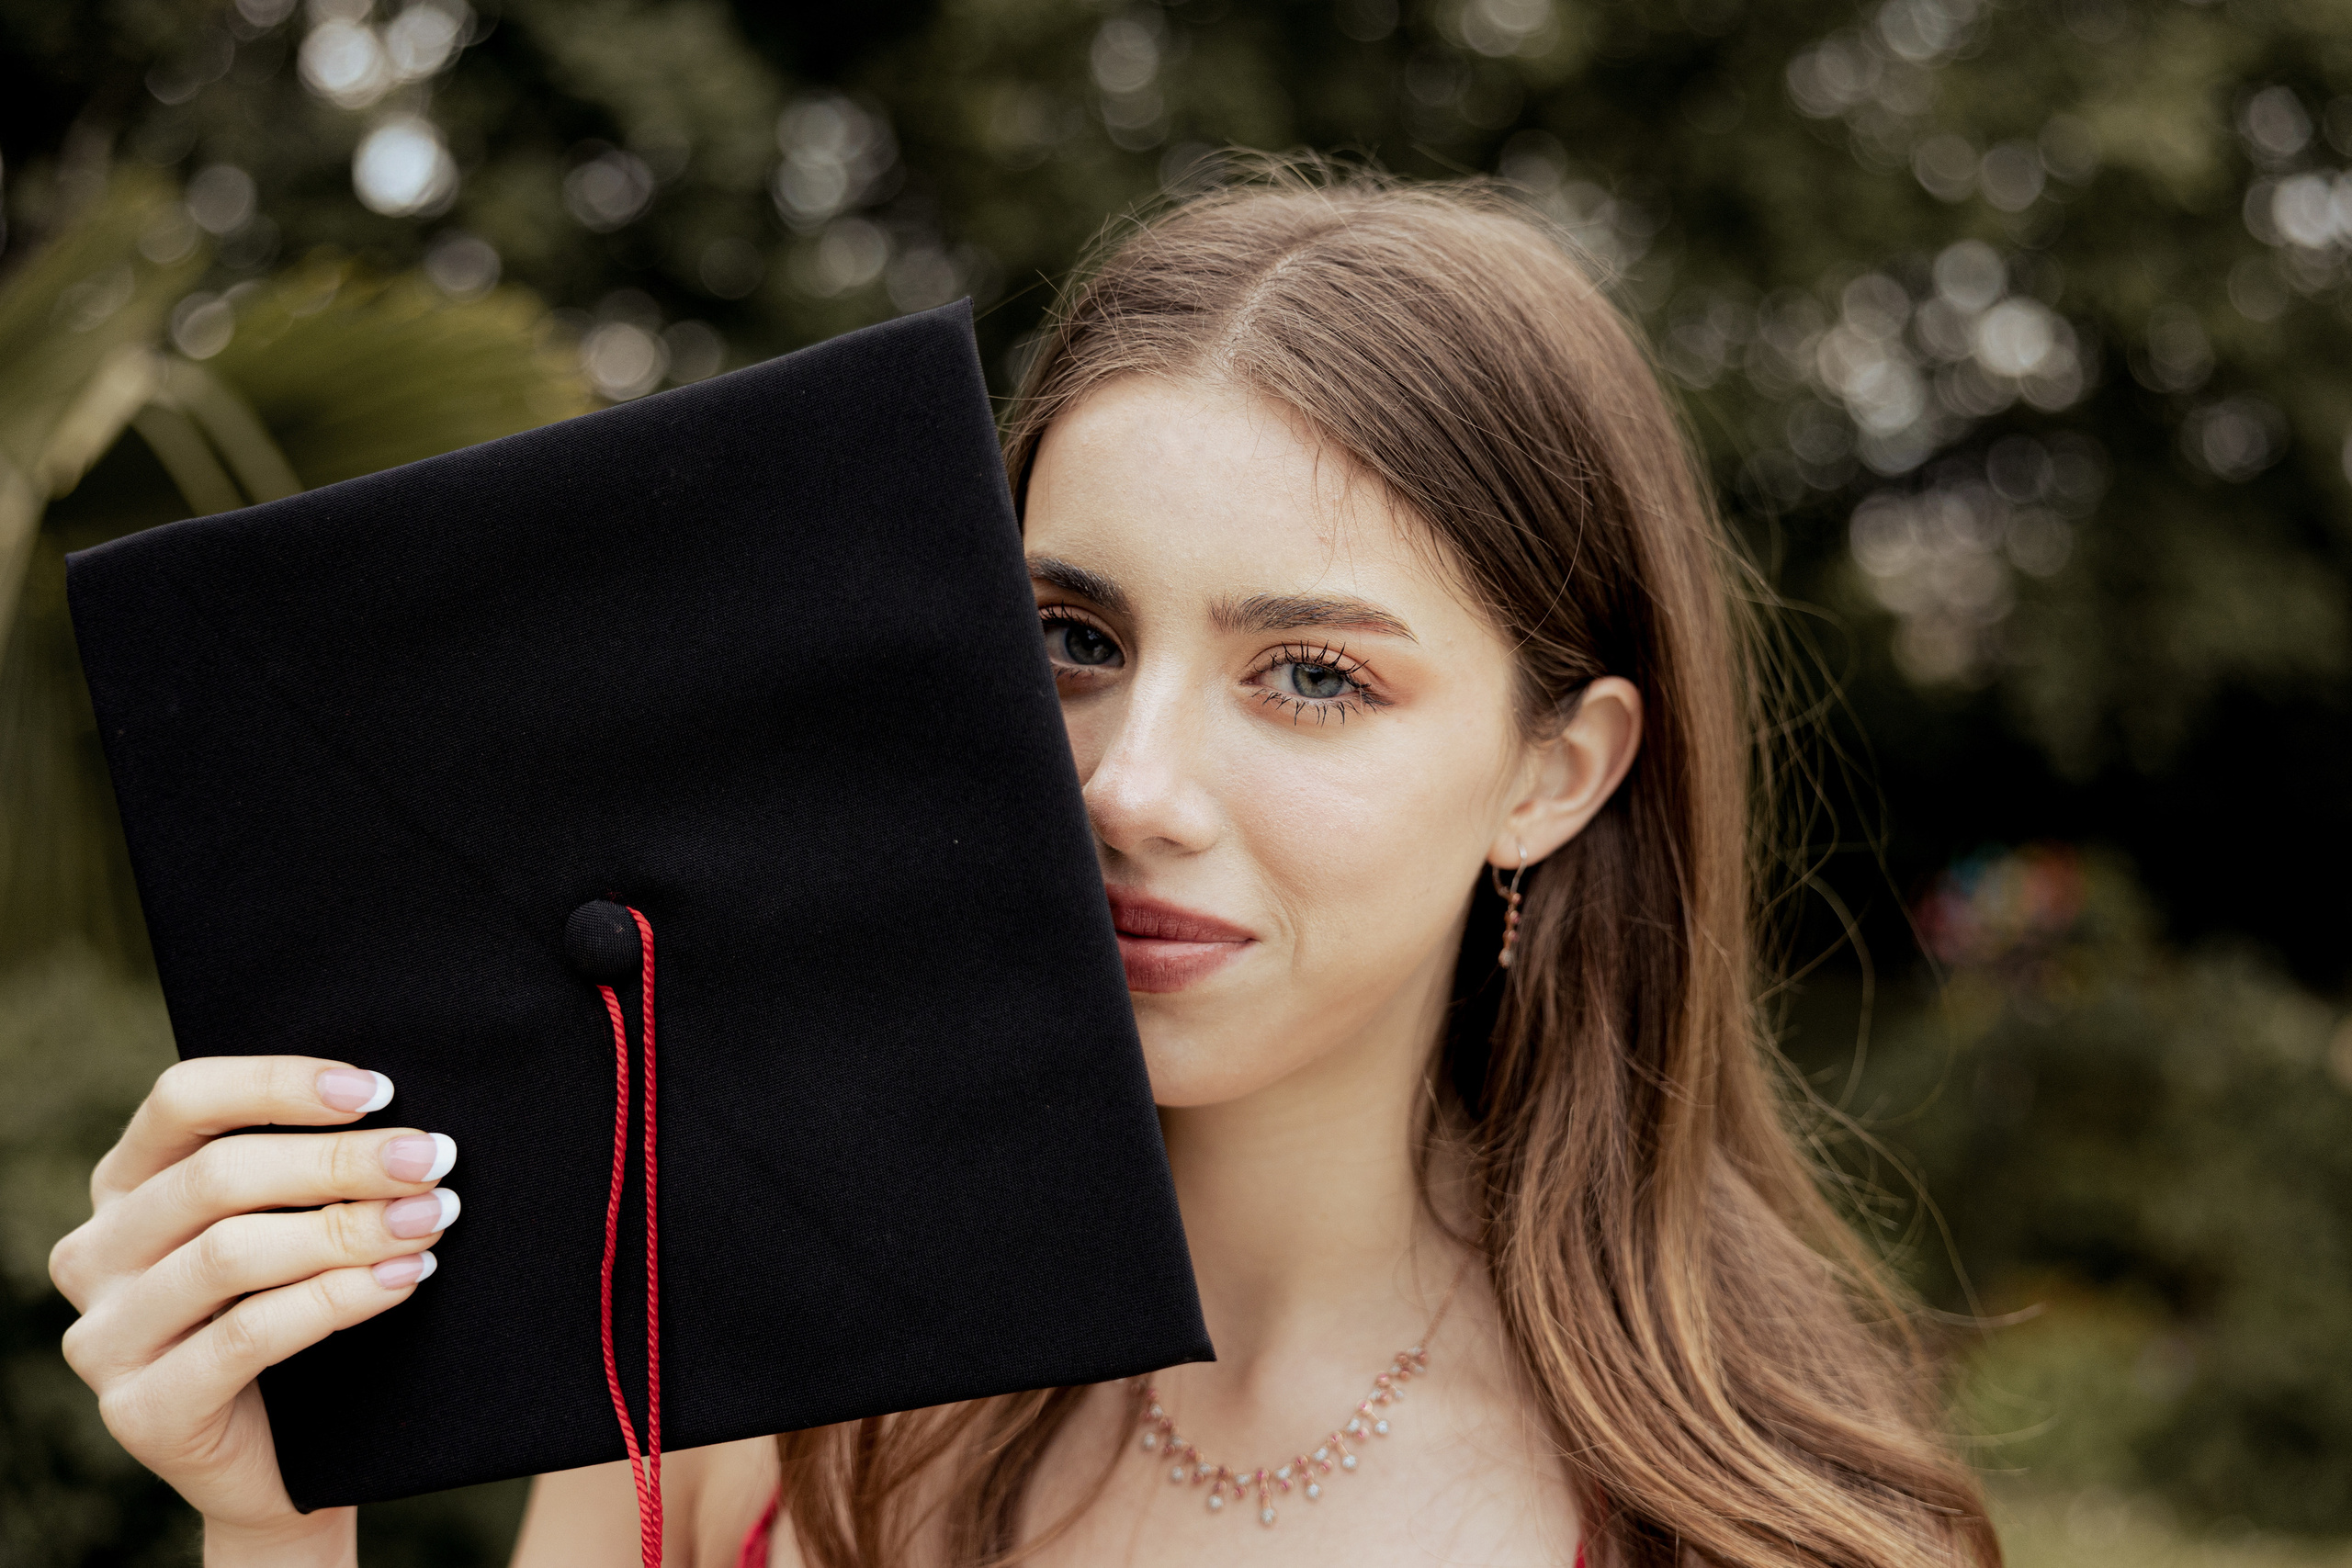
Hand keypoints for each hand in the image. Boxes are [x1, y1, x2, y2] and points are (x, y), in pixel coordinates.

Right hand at [49, 1056, 461, 1563]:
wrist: (290, 1460)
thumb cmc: (300, 1308)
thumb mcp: (290, 1222)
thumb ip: (308, 1166)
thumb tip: (398, 1112)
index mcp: (124, 1184)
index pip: (183, 1100)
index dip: (280, 1084)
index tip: (380, 1091)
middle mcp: (96, 1253)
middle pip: (216, 1177)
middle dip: (340, 1162)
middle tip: (433, 1159)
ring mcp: (106, 1336)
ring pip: (230, 1254)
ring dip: (347, 1229)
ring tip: (430, 1218)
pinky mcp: (141, 1410)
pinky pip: (247, 1336)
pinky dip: (338, 1299)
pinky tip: (405, 1278)